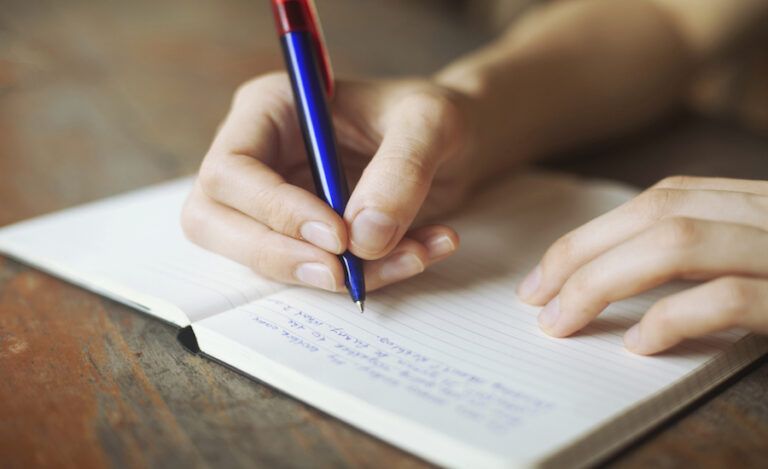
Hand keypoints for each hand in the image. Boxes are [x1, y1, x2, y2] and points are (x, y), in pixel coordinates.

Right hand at [182, 73, 475, 291]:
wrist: (458, 143)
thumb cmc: (434, 116)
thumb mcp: (431, 122)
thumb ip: (401, 171)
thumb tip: (363, 238)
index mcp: (269, 110)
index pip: (231, 169)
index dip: (274, 210)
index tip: (337, 236)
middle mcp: (259, 158)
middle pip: (216, 222)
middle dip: (279, 257)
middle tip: (342, 275)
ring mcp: (274, 203)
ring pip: (263, 259)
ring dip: (336, 275)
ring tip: (414, 254)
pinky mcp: (303, 239)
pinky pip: (313, 272)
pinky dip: (368, 277)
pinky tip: (422, 252)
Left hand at [517, 176, 767, 354]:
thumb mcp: (764, 259)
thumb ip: (717, 252)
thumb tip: (622, 275)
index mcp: (761, 204)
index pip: (665, 199)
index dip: (596, 233)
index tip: (547, 272)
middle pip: (657, 214)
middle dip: (580, 254)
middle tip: (535, 297)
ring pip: (677, 243)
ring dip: (602, 283)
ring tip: (562, 321)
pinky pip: (726, 298)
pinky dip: (670, 318)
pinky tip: (637, 344)